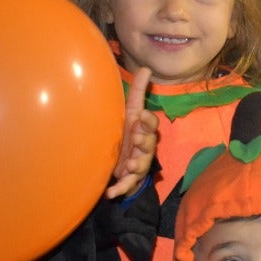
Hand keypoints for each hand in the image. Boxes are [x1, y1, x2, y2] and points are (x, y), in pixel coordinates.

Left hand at [106, 67, 156, 198]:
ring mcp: (137, 164)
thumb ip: (139, 92)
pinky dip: (119, 189)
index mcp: (143, 130)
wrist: (123, 160)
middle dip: (144, 142)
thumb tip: (147, 67)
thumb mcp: (131, 111)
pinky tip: (109, 193)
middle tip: (136, 139)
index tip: (141, 117)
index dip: (148, 122)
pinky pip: (127, 185)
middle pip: (149, 144)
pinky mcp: (128, 178)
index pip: (151, 125)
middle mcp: (144, 147)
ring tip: (130, 165)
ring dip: (137, 165)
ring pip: (142, 165)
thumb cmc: (127, 132)